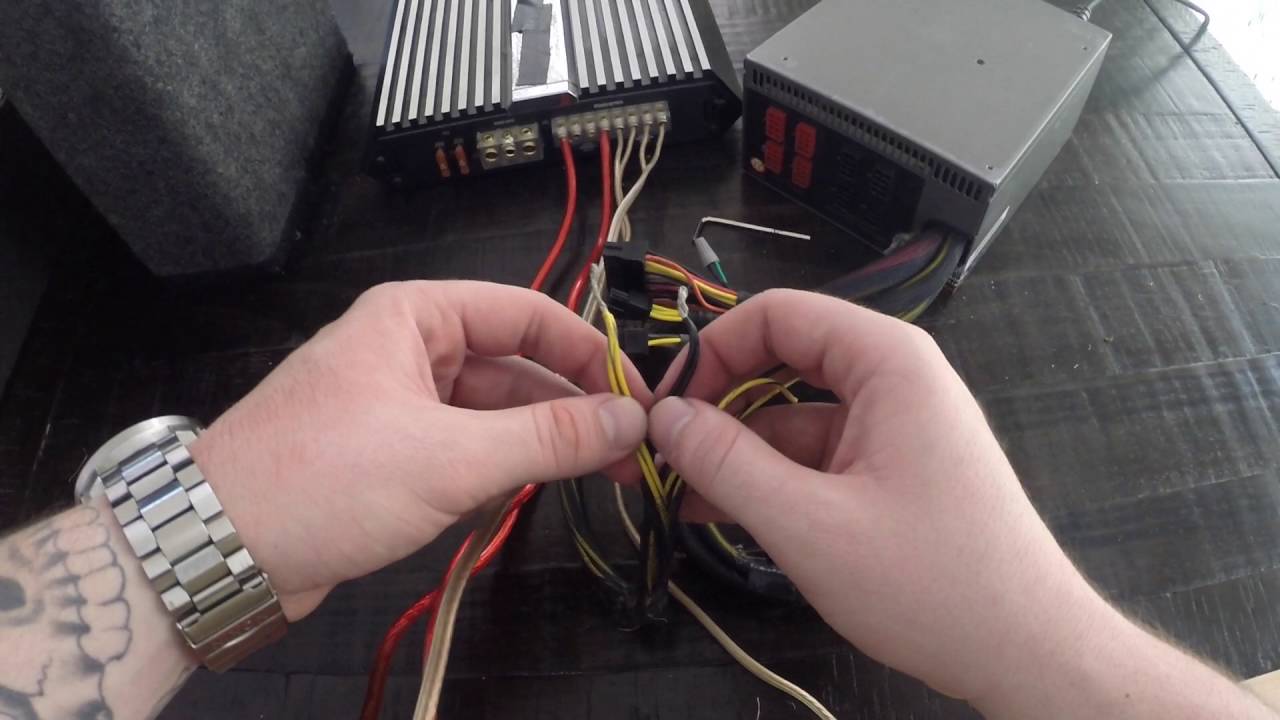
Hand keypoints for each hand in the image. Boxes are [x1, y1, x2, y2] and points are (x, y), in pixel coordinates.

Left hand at [189, 281, 648, 619]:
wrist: (217, 550)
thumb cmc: (322, 480)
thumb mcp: (448, 457)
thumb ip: (546, 437)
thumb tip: (629, 420)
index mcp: (414, 316)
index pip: (526, 313)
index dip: (589, 351)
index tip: (637, 395)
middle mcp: (409, 348)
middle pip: (514, 364)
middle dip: (572, 403)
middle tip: (630, 448)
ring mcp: (400, 402)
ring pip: (494, 409)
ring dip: (543, 438)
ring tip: (601, 472)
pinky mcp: (392, 452)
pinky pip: (467, 445)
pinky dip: (506, 463)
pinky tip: (542, 484)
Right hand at [646, 289, 1116, 709]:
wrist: (1028, 654)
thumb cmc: (930, 582)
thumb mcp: (810, 524)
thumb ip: (727, 464)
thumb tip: (663, 416)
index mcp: (887, 361)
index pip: (777, 314)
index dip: (711, 351)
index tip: (663, 407)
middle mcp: (893, 379)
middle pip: (781, 362)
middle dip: (717, 404)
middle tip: (659, 453)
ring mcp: (894, 427)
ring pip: (792, 416)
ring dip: (736, 452)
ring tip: (676, 496)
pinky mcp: (891, 472)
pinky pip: (815, 457)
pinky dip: (769, 480)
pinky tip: (720, 514)